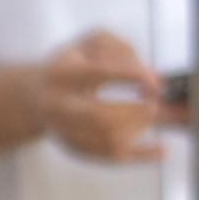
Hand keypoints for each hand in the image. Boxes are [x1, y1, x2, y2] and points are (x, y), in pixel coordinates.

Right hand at [26, 30, 173, 166]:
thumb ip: (123, 51)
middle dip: (136, 112)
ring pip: (108, 140)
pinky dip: (140, 154)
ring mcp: (65, 130)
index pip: (101, 73)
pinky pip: (111, 157)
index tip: (154, 82)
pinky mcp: (76, 148)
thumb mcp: (92, 43)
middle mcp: (58, 105)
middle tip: (154, 103)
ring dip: (139, 128)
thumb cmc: (72, 67)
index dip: (134, 77)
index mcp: (62, 73)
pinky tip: (160, 150)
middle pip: (100, 117)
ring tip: (149, 115)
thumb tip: (153, 77)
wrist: (38, 96)